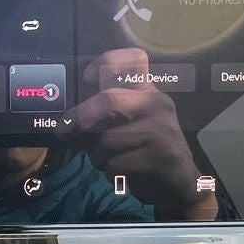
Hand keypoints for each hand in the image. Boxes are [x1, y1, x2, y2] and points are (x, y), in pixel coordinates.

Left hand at [70, 48, 216, 219]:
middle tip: (63, 130)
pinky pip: (117, 163)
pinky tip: (122, 174)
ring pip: (108, 139)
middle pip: (110, 100)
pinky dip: (109, 172)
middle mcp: (157, 103)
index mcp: (147, 91)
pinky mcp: (162, 156)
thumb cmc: (144, 151)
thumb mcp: (126, 127)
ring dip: (96, 156)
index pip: (134, 60)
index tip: (88, 76)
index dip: (107, 62)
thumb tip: (65, 122)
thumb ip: (100, 118)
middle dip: (80, 117)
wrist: (180, 183)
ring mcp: (162, 129)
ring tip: (106, 161)